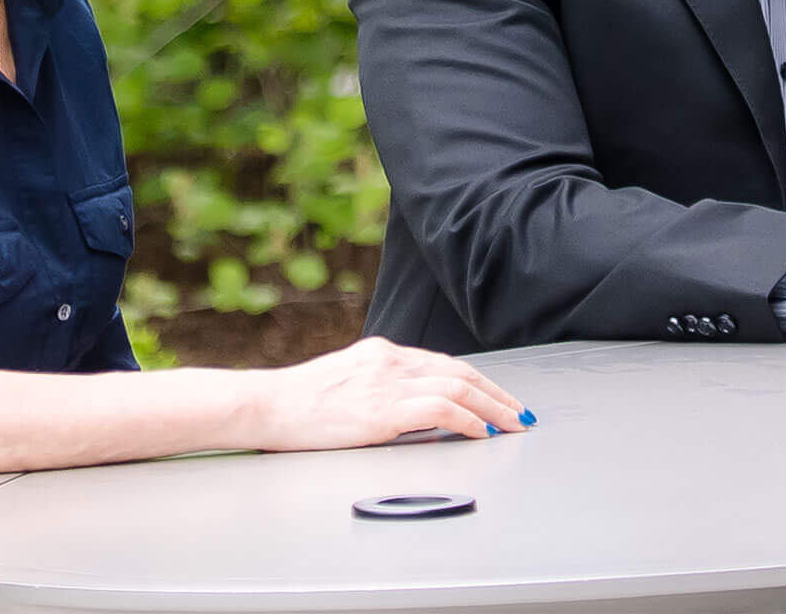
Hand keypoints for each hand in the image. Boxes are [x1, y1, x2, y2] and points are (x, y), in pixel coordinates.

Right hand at [242, 337, 530, 450]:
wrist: (265, 405)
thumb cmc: (296, 404)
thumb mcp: (345, 383)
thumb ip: (378, 387)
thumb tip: (412, 409)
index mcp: (382, 353)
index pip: (443, 364)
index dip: (477, 382)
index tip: (497, 397)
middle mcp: (391, 361)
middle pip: (460, 372)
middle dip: (496, 394)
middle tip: (520, 411)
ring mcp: (388, 382)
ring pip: (459, 387)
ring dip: (493, 407)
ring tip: (513, 423)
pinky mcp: (383, 408)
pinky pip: (442, 409)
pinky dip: (469, 420)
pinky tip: (482, 432)